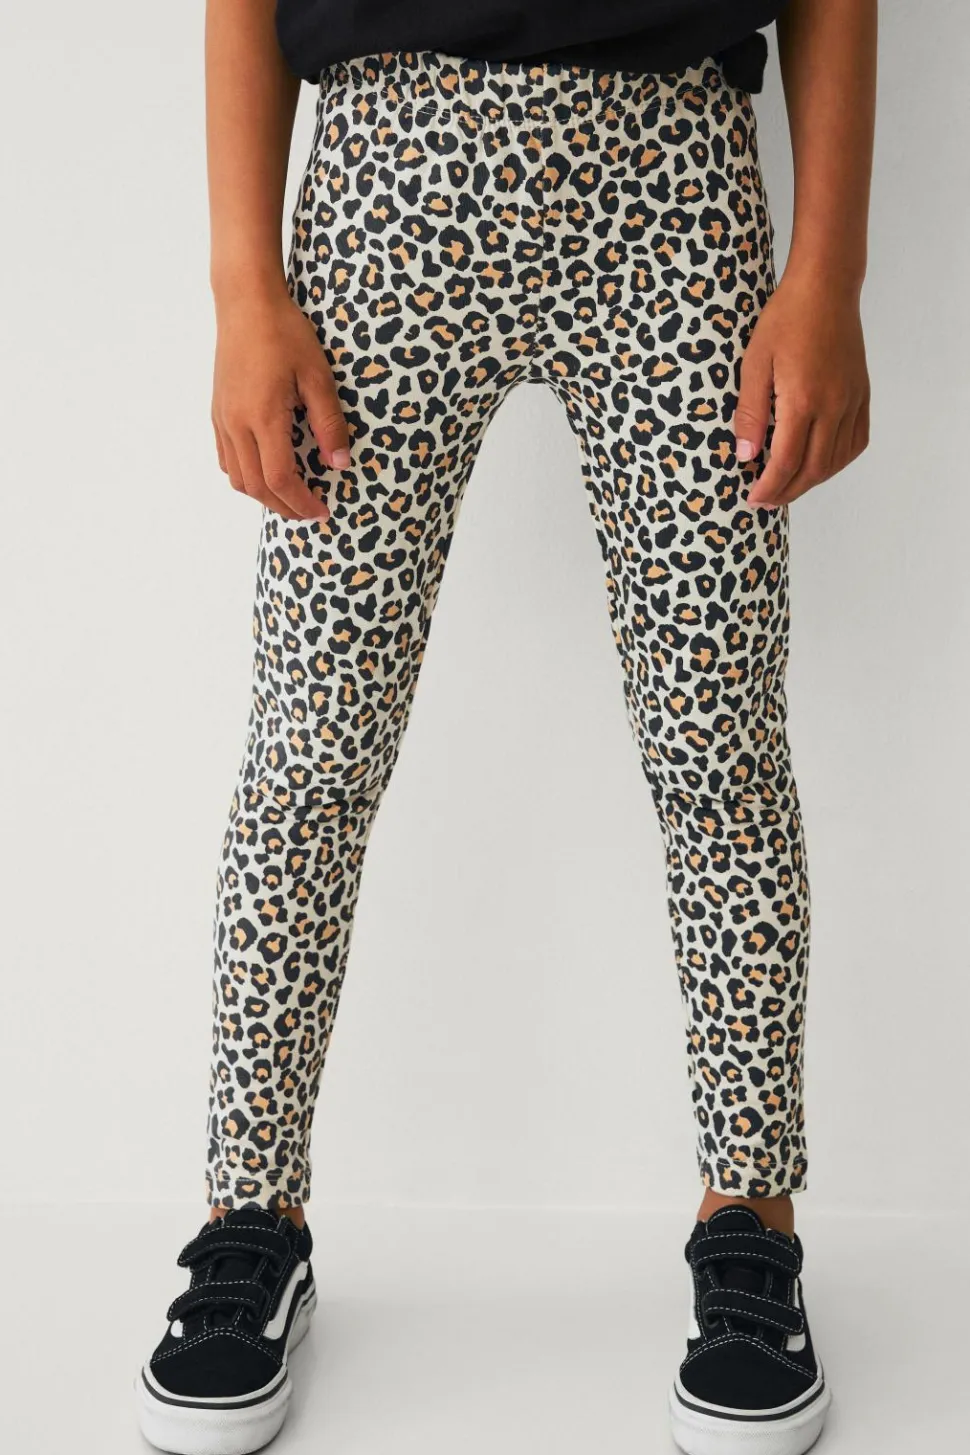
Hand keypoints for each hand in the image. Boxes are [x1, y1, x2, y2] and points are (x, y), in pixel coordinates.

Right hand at [211, 288, 348, 520]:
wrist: (246, 303)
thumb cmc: (285, 333)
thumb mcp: (318, 376)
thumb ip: (329, 423)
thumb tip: (340, 464)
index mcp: (263, 416)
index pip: (280, 479)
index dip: (302, 502)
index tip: (323, 510)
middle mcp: (237, 424)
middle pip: (256, 487)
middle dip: (285, 506)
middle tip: (311, 512)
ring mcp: (223, 419)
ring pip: (237, 478)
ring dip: (264, 495)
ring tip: (291, 496)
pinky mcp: (217, 412)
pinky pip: (227, 459)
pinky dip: (246, 476)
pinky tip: (266, 472)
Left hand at [735, 270, 869, 508]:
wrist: (826, 288)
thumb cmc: (785, 320)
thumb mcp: (754, 364)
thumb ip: (750, 412)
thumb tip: (746, 456)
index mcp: (803, 401)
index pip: (786, 462)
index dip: (768, 487)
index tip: (752, 498)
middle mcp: (833, 406)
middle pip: (813, 469)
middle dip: (787, 492)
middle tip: (765, 500)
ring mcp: (852, 401)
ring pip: (836, 460)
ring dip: (811, 481)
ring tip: (787, 487)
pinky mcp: (862, 394)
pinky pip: (855, 441)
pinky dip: (837, 461)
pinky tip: (819, 464)